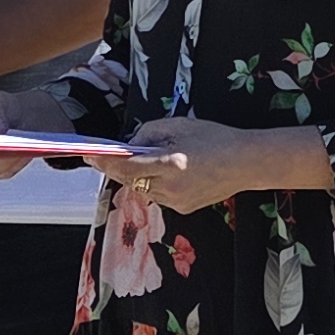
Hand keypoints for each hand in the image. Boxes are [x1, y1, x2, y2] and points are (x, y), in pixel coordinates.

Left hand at [91, 117, 324, 212]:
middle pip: (130, 182)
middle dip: (115, 170)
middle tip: (101, 159)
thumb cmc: (215, 138)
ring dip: (135, 177)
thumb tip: (129, 142)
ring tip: (138, 162)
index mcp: (170, 164)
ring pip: (142, 190)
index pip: (126, 167)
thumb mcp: (180, 125)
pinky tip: (161, 172)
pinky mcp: (183, 209)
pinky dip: (152, 184)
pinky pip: (157, 196)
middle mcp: (170, 188)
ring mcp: (177, 202)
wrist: (246, 162)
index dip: (104, 163)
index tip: (88, 156)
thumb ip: (149, 132)